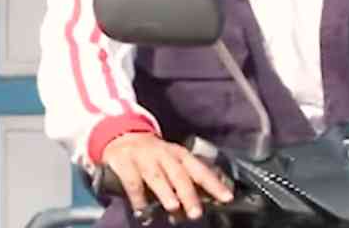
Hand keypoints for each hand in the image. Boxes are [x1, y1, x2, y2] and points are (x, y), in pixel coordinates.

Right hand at [102, 132, 233, 222]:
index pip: (200, 170)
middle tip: (195, 212)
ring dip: (165, 192)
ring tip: (173, 207)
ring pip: (156, 176)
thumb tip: (202, 205)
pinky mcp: (124, 162)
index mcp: (179, 155)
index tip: (227, 198)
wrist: (121, 136)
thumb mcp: (172, 162)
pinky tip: (142, 211)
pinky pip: (132, 182)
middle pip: (179, 174)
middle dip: (188, 193)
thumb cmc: (154, 156)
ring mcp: (143, 157)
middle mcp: (163, 154)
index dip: (214, 184)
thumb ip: (186, 181)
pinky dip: (138, 198)